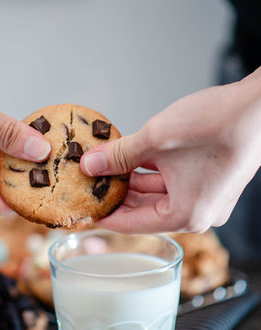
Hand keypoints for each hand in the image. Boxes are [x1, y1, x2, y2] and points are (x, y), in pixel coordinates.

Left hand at [81, 74, 260, 233]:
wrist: (260, 105)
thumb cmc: (219, 124)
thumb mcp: (156, 140)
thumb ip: (119, 155)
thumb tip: (91, 164)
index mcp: (186, 215)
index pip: (132, 225)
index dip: (104, 217)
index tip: (85, 211)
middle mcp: (198, 214)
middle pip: (145, 211)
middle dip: (117, 195)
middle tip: (91, 184)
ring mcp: (206, 199)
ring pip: (158, 195)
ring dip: (132, 181)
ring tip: (106, 168)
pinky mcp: (209, 182)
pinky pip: (173, 184)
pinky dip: (151, 173)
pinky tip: (131, 159)